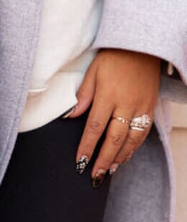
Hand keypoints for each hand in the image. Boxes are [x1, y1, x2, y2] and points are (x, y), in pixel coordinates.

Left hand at [65, 48, 160, 184]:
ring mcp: (141, 107)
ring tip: (108, 170)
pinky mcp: (150, 107)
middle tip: (94, 175)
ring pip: (131, 139)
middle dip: (103, 159)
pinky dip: (134, 146)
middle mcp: (126, 104)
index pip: (95, 127)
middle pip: (114, 138)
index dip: (87, 147)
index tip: (80, 161)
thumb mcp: (93, 72)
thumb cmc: (114, 57)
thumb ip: (83, 96)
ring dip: (120, 157)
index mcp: (108, 95)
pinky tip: (125, 155)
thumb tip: (70, 117)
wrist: (142, 46)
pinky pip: (143, 132)